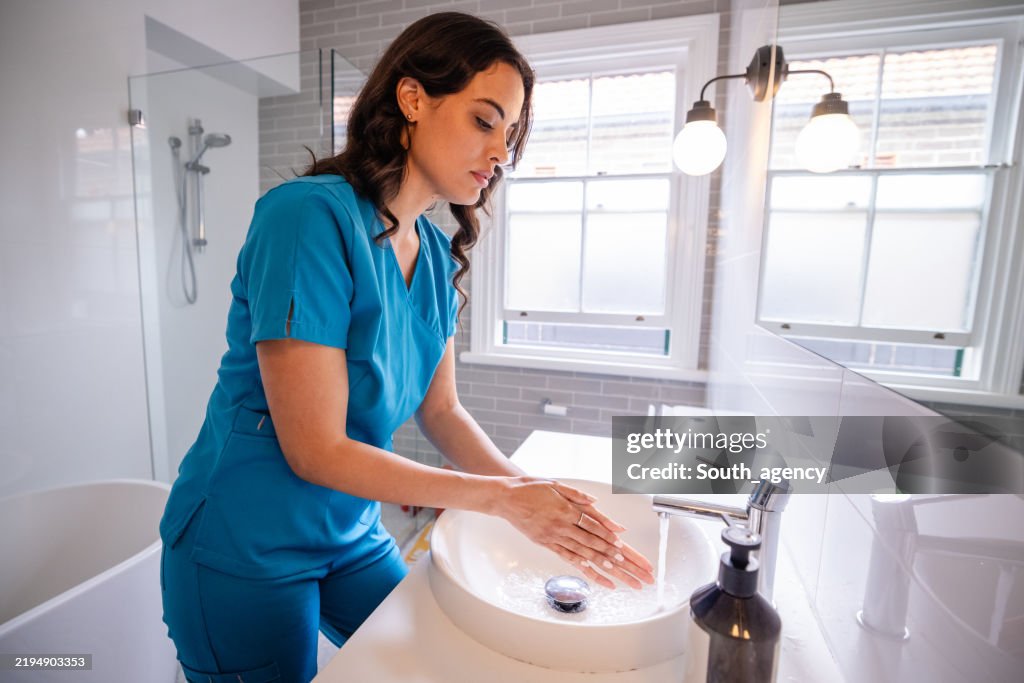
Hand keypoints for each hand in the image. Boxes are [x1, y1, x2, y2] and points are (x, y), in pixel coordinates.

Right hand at [492, 476, 654, 589]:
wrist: (506, 498)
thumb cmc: (531, 488)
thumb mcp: (555, 484)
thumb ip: (577, 494)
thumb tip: (595, 502)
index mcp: (566, 510)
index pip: (592, 524)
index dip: (608, 535)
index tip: (621, 545)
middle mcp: (562, 526)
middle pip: (592, 543)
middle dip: (613, 556)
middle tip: (628, 566)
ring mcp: (554, 537)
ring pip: (582, 554)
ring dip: (602, 565)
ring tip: (619, 576)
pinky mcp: (547, 544)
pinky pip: (568, 559)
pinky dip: (584, 568)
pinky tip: (596, 576)